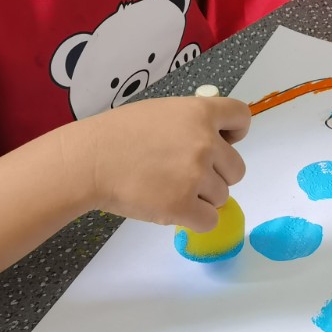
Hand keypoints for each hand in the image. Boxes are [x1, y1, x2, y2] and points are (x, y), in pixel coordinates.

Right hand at [75, 95, 249, 230]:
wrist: (90, 159)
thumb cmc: (119, 133)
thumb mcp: (163, 111)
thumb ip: (192, 124)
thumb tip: (216, 144)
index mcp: (200, 112)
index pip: (242, 118)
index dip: (235, 133)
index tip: (222, 142)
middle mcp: (205, 142)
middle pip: (236, 168)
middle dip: (217, 174)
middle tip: (186, 174)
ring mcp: (196, 175)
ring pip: (222, 196)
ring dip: (202, 197)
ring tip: (169, 188)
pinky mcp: (182, 206)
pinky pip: (209, 220)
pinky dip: (194, 219)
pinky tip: (173, 208)